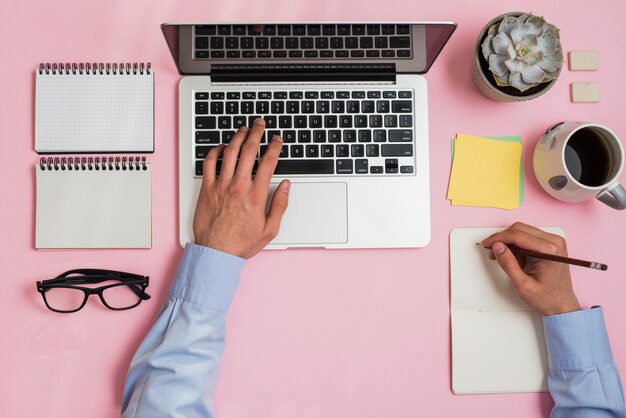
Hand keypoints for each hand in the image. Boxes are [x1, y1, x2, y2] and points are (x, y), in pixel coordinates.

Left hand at [193, 119, 289, 258]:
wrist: (216, 253)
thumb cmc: (241, 243)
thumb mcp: (270, 228)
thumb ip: (280, 205)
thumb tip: (286, 187)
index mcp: (256, 195)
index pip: (268, 162)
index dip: (275, 147)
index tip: (277, 140)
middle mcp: (238, 186)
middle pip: (248, 150)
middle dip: (256, 133)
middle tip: (260, 124)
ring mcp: (221, 185)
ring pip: (229, 152)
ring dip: (237, 137)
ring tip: (243, 129)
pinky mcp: (207, 188)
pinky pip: (209, 163)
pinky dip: (215, 151)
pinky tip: (221, 147)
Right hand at [481, 222, 580, 315]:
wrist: (562, 304)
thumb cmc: (547, 297)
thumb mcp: (522, 285)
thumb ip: (508, 264)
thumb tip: (497, 247)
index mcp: (550, 250)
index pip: (518, 235)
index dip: (499, 238)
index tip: (487, 243)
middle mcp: (554, 242)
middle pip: (520, 229)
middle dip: (503, 240)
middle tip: (493, 252)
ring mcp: (554, 242)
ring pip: (523, 232)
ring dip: (511, 244)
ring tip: (508, 261)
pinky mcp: (551, 244)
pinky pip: (529, 237)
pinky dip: (518, 246)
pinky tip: (518, 260)